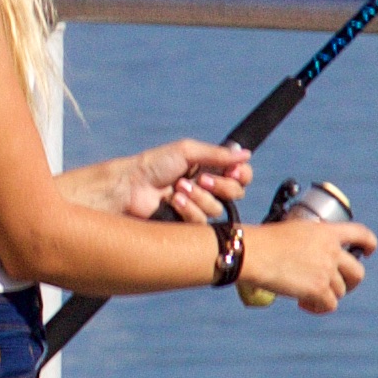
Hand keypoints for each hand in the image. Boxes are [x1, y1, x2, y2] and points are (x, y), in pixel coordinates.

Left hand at [128, 140, 254, 220]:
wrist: (130, 187)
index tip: (233, 171)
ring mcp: (197, 207)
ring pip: (218, 208)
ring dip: (199, 197)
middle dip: (221, 186)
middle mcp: (206, 188)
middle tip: (202, 179)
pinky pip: (202, 222)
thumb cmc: (155, 165)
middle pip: (236, 192)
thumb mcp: (187, 152)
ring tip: (178, 189)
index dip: (241, 175)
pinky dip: (189, 210)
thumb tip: (247, 154)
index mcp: (208, 168)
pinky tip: (173, 202)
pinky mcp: (187, 225)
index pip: (239, 175)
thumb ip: (218, 154)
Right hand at [238, 207, 375, 312]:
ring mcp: (327, 271)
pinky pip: (329, 305)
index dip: (369, 243)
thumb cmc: (262, 242)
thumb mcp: (292, 232)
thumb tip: (306, 260)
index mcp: (326, 232)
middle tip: (337, 287)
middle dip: (351, 283)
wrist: (255, 253)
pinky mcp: (318, 289)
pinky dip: (318, 308)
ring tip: (307, 297)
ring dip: (326, 296)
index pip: (360, 233)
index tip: (369, 251)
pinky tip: (303, 304)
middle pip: (357, 272)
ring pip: (340, 291)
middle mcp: (331, 250)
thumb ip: (308, 243)